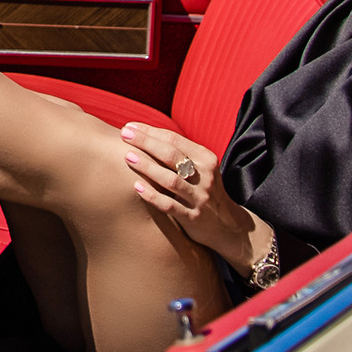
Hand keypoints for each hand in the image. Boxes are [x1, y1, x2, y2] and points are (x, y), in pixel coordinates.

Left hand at [121, 125, 259, 274]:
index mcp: (206, 159)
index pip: (175, 140)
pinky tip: (137, 187)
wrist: (227, 225)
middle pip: (172, 155)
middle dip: (146, 142)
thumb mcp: (200, 168)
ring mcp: (199, 198)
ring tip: (128, 157)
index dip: (151, 132)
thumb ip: (179, 154)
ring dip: (147, 167)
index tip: (130, 126)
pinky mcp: (193, 217)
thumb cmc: (203, 189)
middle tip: (124, 134)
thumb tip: (145, 133)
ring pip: (170, 180)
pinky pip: (169, 205)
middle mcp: (204, 176)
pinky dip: (152, 195)